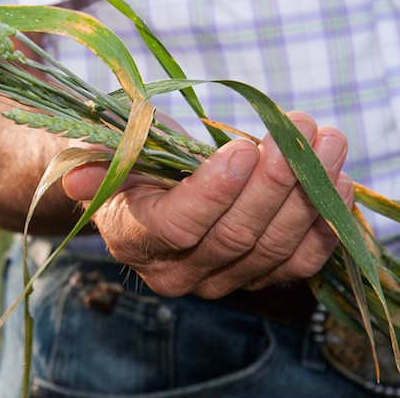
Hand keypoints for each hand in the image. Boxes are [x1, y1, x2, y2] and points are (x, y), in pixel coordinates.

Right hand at [62, 111, 353, 297]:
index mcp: (136, 241)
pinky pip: (299, 262)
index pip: (177, 227)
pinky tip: (339, 183)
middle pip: (234, 237)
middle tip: (297, 132)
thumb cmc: (132, 162)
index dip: (212, 191)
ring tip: (327, 142)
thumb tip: (73, 177)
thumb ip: (95, 162)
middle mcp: (178, 273)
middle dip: (272, 182)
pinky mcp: (258, 275)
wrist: (153, 191)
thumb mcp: (109, 153)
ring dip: (307, 193)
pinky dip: (324, 224)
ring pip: (273, 248)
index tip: (244, 148)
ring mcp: (222, 279)